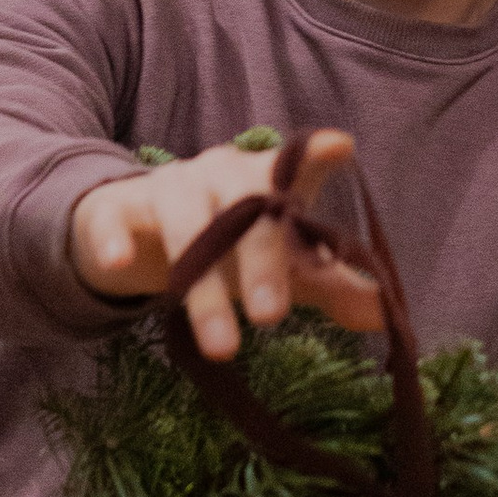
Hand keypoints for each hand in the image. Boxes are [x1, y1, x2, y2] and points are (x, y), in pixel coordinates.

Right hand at [68, 128, 384, 359]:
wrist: (132, 232)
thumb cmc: (223, 246)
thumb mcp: (277, 264)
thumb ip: (328, 283)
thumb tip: (383, 314)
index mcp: (264, 181)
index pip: (294, 164)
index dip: (315, 156)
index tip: (340, 149)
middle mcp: (218, 174)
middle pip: (243, 206)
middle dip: (260, 262)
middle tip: (273, 318)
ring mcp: (166, 187)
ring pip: (185, 225)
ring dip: (203, 286)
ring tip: (221, 347)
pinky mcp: (116, 208)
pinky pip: (114, 218)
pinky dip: (116, 238)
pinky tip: (121, 263)